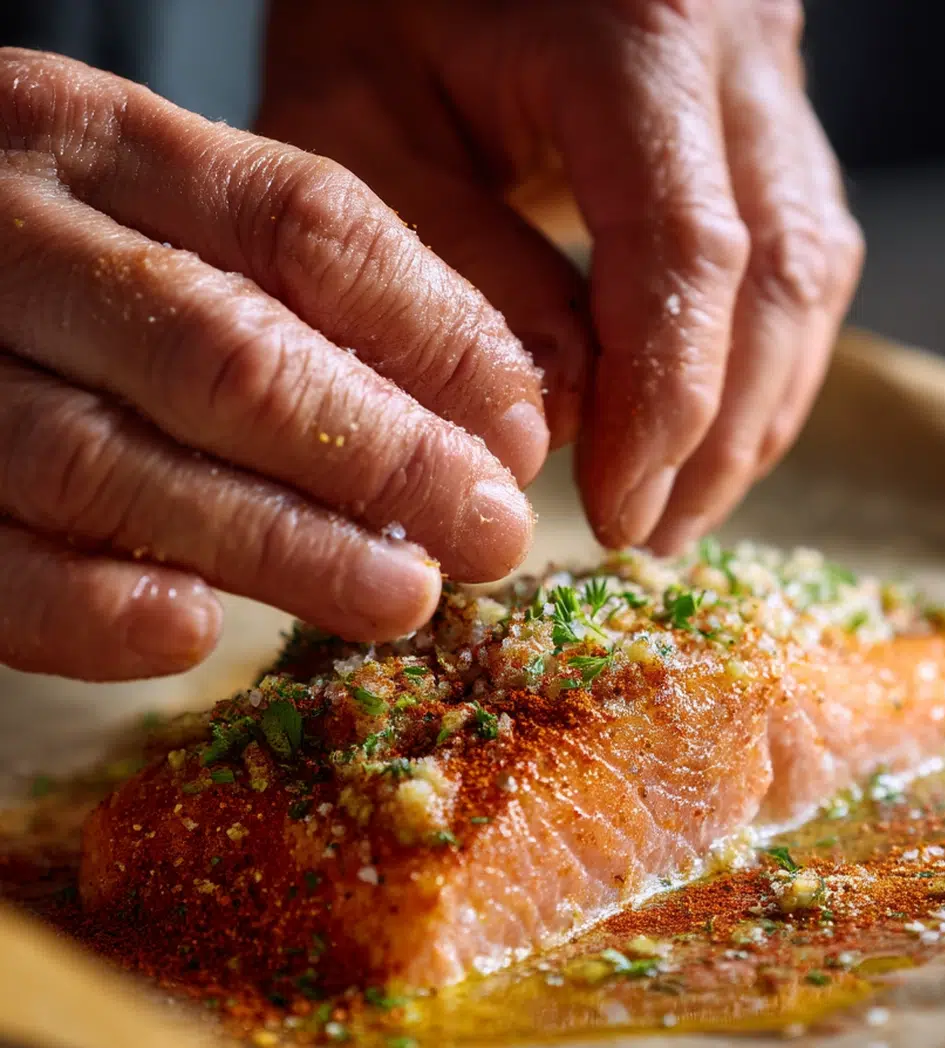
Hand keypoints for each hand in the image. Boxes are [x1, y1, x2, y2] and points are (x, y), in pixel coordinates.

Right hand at [0, 49, 545, 680]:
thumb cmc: (70, 266)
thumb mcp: (180, 223)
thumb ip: (321, 295)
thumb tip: (505, 417)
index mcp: (103, 146)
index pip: (304, 225)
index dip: (436, 335)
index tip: (522, 434)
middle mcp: (9, 238)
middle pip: (223, 351)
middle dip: (378, 457)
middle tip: (491, 534)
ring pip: (112, 463)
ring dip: (275, 545)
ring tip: (402, 598)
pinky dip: (86, 604)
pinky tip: (192, 633)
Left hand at [259, 0, 862, 553]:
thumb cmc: (381, 9)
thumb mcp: (361, 125)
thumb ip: (459, 273)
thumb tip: (571, 417)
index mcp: (635, 32)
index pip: (686, 251)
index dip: (665, 403)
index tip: (617, 511)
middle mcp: (738, 45)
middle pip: (778, 276)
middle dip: (719, 433)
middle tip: (651, 533)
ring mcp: (774, 78)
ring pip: (811, 275)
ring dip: (754, 412)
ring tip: (681, 505)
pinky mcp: (774, 122)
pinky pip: (805, 257)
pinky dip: (763, 364)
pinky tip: (710, 431)